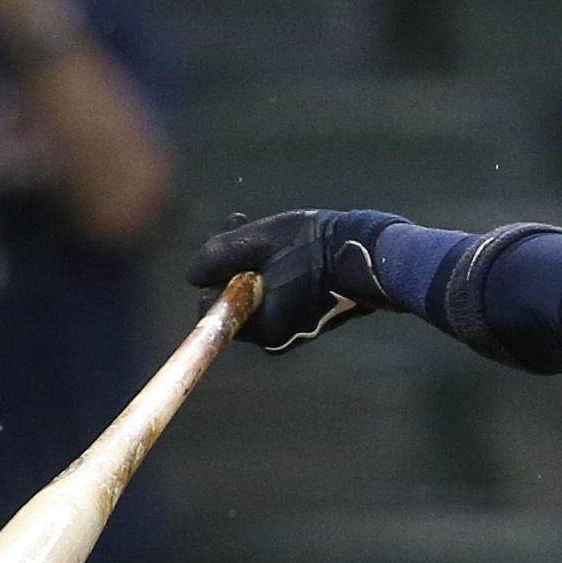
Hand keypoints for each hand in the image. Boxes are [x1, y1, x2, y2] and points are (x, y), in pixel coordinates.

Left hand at [187, 210, 404, 349]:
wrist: (370, 257)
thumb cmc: (315, 248)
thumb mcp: (258, 241)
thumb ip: (218, 256)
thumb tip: (191, 274)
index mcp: (262, 326)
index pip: (212, 308)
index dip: (213, 274)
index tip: (228, 243)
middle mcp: (275, 338)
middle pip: (234, 302)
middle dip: (232, 267)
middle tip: (240, 224)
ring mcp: (292, 332)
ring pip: (254, 299)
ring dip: (252, 266)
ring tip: (263, 232)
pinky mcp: (306, 322)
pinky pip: (276, 300)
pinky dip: (272, 276)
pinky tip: (282, 248)